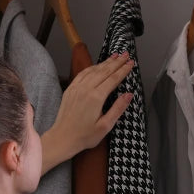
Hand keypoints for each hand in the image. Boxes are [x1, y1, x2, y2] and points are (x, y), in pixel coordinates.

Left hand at [41, 54, 134, 174]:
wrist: (62, 138)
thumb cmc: (84, 136)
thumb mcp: (105, 126)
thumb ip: (118, 108)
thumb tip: (129, 95)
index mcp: (96, 97)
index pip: (113, 79)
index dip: (123, 70)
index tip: (131, 63)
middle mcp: (86, 89)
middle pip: (104, 71)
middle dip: (116, 62)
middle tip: (125, 55)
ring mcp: (76, 88)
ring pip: (93, 70)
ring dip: (105, 62)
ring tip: (114, 56)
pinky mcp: (70, 90)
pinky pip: (82, 74)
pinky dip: (92, 67)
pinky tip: (97, 65)